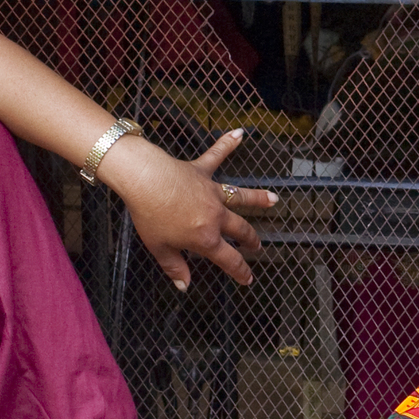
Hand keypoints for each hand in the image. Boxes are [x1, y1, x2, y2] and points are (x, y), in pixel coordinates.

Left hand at [96, 125, 275, 290]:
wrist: (144, 180)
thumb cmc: (149, 214)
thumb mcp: (159, 248)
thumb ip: (174, 267)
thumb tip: (184, 285)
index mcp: (205, 238)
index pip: (228, 259)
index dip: (240, 271)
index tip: (248, 279)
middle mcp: (215, 215)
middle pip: (240, 229)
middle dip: (250, 239)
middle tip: (257, 245)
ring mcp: (211, 192)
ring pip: (240, 196)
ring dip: (258, 198)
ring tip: (274, 199)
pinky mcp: (201, 171)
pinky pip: (217, 155)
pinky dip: (227, 144)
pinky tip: (239, 134)